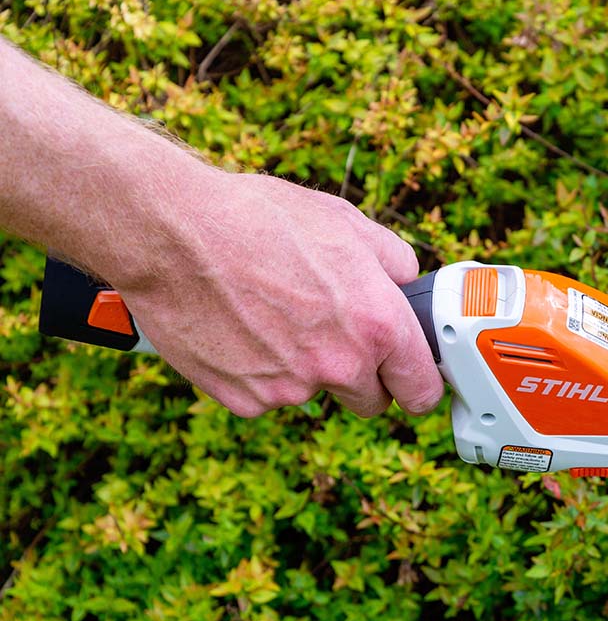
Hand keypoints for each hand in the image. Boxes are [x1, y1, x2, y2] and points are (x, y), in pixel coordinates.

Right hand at [116, 170, 443, 417]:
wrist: (172, 231)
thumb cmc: (258, 219)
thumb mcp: (346, 222)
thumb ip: (392, 261)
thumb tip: (406, 283)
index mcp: (378, 324)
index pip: (422, 389)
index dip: (417, 384)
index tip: (409, 381)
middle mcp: (340, 364)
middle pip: (370, 402)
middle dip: (361, 378)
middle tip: (333, 336)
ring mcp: (291, 389)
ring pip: (312, 394)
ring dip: (303, 369)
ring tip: (271, 314)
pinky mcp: (244, 399)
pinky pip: (265, 396)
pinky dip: (258, 373)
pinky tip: (240, 329)